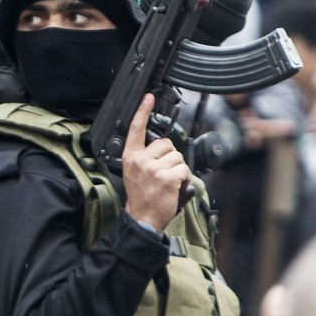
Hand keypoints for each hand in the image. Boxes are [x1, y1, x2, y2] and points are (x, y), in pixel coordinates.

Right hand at [122, 95, 189, 231]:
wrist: (142, 218)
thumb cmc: (141, 196)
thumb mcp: (134, 173)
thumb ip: (144, 157)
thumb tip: (162, 145)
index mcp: (131, 156)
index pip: (136, 129)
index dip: (143, 111)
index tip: (148, 97)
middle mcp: (140, 160)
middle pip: (166, 143)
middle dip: (170, 157)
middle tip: (163, 173)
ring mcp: (153, 168)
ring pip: (177, 156)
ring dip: (178, 169)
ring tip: (168, 182)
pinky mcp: (166, 177)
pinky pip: (183, 169)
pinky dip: (184, 178)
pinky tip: (174, 187)